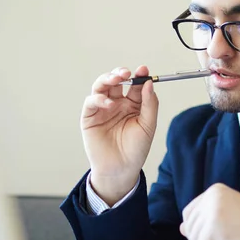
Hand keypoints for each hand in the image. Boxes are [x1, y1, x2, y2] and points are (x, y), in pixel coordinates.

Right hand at [81, 66, 157, 205]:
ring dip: (107, 79)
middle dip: (120, 73)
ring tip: (116, 78)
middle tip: (126, 72)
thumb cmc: (136, 149)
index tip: (144, 70)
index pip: (135, 85)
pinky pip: (91, 101)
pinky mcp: (90, 116)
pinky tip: (108, 103)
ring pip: (102, 86)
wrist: (121, 169)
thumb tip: (149, 83)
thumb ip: (149, 104)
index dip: (139, 75)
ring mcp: (103, 109)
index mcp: (133, 104)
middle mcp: (117, 103)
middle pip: (116, 81)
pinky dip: (98, 98)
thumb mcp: (148, 125)